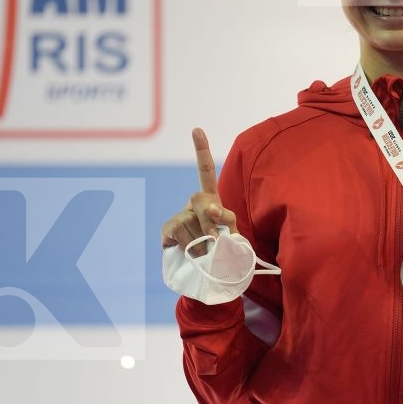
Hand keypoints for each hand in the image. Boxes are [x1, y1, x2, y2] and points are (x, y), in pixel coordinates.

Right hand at [160, 128, 239, 256]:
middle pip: (200, 199)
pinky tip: (189, 252)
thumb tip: (213, 216)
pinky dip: (189, 248)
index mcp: (212, 200)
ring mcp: (179, 216)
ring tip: (205, 253)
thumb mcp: (235, 237)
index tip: (196, 129)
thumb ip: (230, 224)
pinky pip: (179, 235)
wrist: (207, 274)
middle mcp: (193, 204)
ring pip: (191, 224)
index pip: (205, 172)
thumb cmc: (225, 253)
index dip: (201, 150)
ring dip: (202, 243)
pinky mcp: (167, 231)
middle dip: (210, 220)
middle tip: (215, 239)